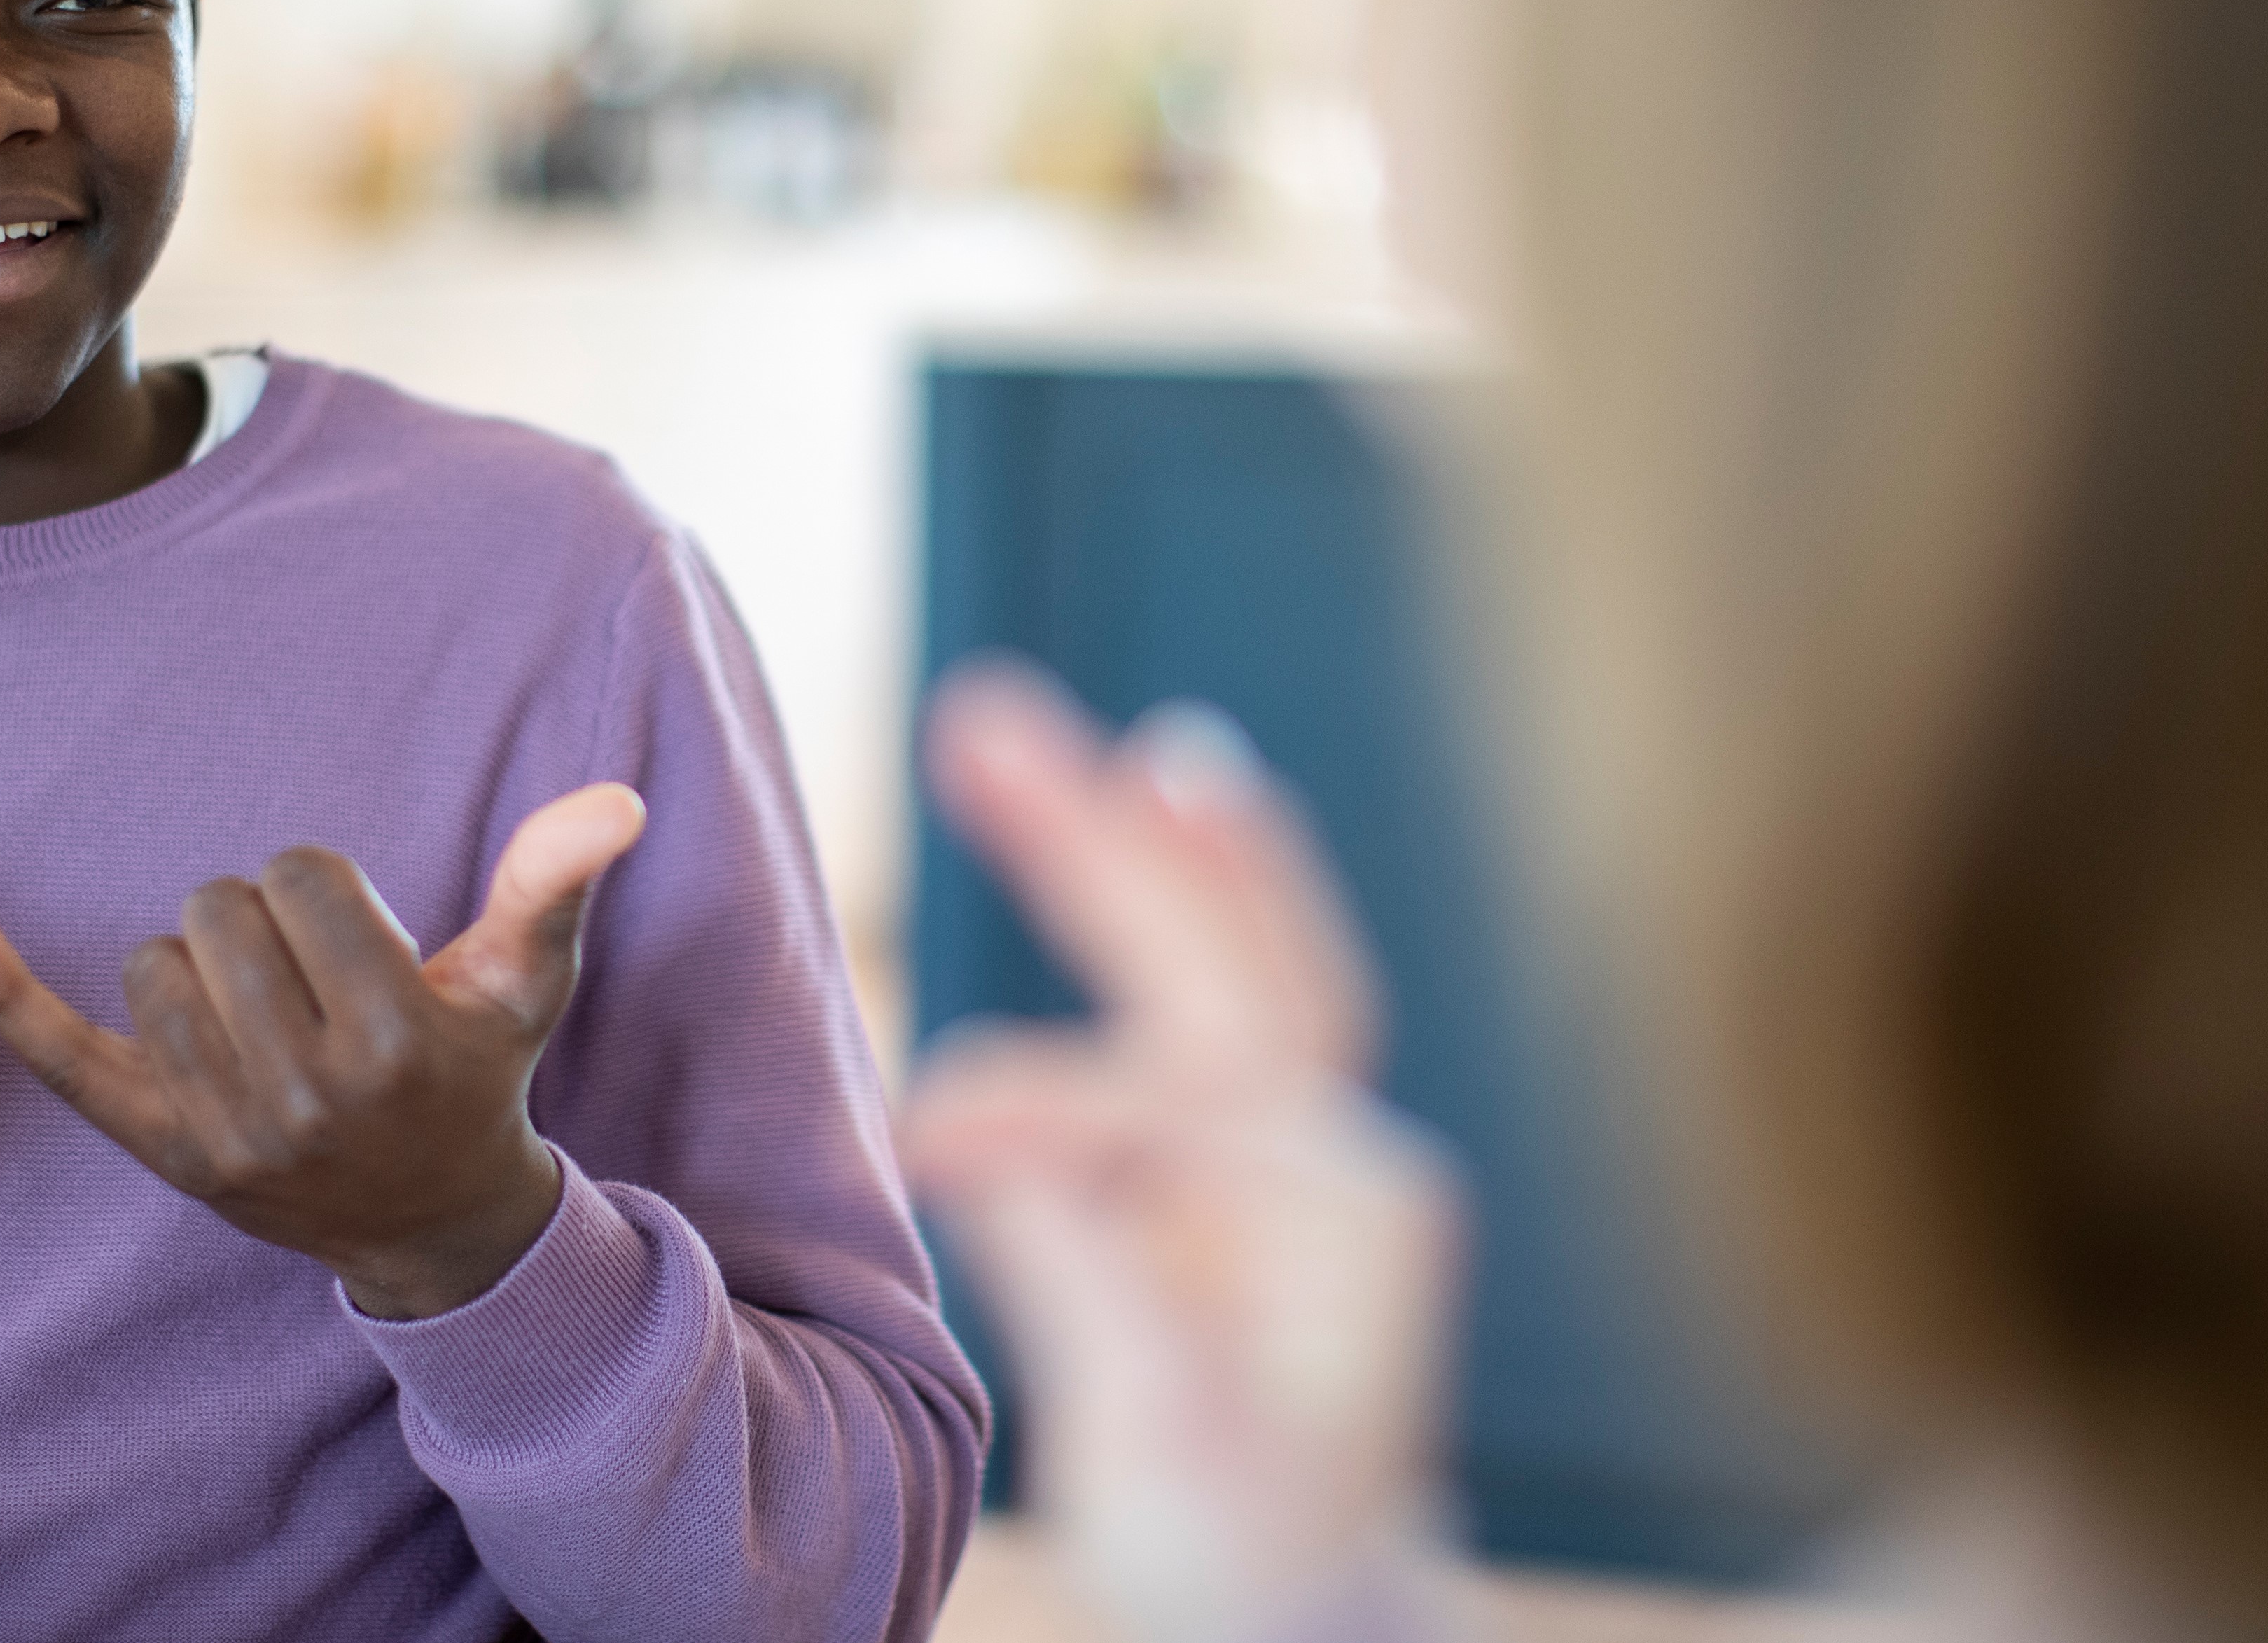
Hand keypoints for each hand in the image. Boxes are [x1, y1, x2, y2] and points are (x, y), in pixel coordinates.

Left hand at [0, 785, 647, 1319]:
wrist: (428, 1219)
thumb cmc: (473, 1071)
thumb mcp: (526, 983)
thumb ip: (553, 884)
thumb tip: (617, 798)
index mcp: (394, 1036)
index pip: (303, 875)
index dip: (324, 889)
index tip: (354, 943)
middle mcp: (305, 1092)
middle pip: (221, 908)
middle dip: (261, 922)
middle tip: (308, 986)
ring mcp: (224, 1129)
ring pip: (156, 961)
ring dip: (200, 966)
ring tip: (260, 1016)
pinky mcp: (159, 1149)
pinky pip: (63, 1057)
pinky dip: (3, 993)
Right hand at [902, 658, 1462, 1642]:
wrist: (1311, 1604)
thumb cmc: (1237, 1551)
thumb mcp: (1157, 1438)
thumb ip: (1085, 1274)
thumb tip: (975, 1129)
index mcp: (1336, 1209)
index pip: (1154, 1094)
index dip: (1033, 1105)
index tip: (926, 1142)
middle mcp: (1342, 1149)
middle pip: (1218, 953)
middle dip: (1099, 837)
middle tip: (982, 714)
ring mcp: (1315, 1145)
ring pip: (1234, 951)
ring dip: (1151, 836)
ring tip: (1085, 730)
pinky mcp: (1271, 1156)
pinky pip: (1235, 990)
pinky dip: (1192, 888)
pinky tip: (1157, 803)